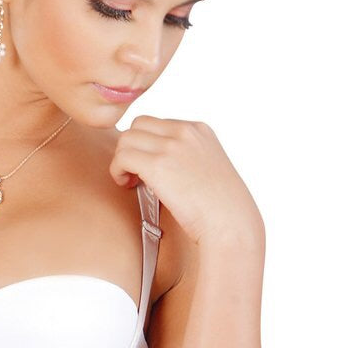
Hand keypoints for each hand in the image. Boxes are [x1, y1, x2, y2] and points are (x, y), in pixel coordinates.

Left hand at [108, 115, 262, 246]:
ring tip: (131, 182)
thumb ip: (185, 157)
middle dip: (131, 148)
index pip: (156, 123)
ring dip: (122, 160)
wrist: (230, 223)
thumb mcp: (207, 169)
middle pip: (137, 125)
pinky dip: (117, 171)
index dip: (146, 145)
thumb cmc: (220, 208)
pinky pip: (121, 157)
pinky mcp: (158, 165)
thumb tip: (158, 164)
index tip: (149, 168)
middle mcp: (185, 132)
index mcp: (199, 130)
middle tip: (135, 174)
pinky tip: (128, 186)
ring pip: (126, 139)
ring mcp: (171, 146)